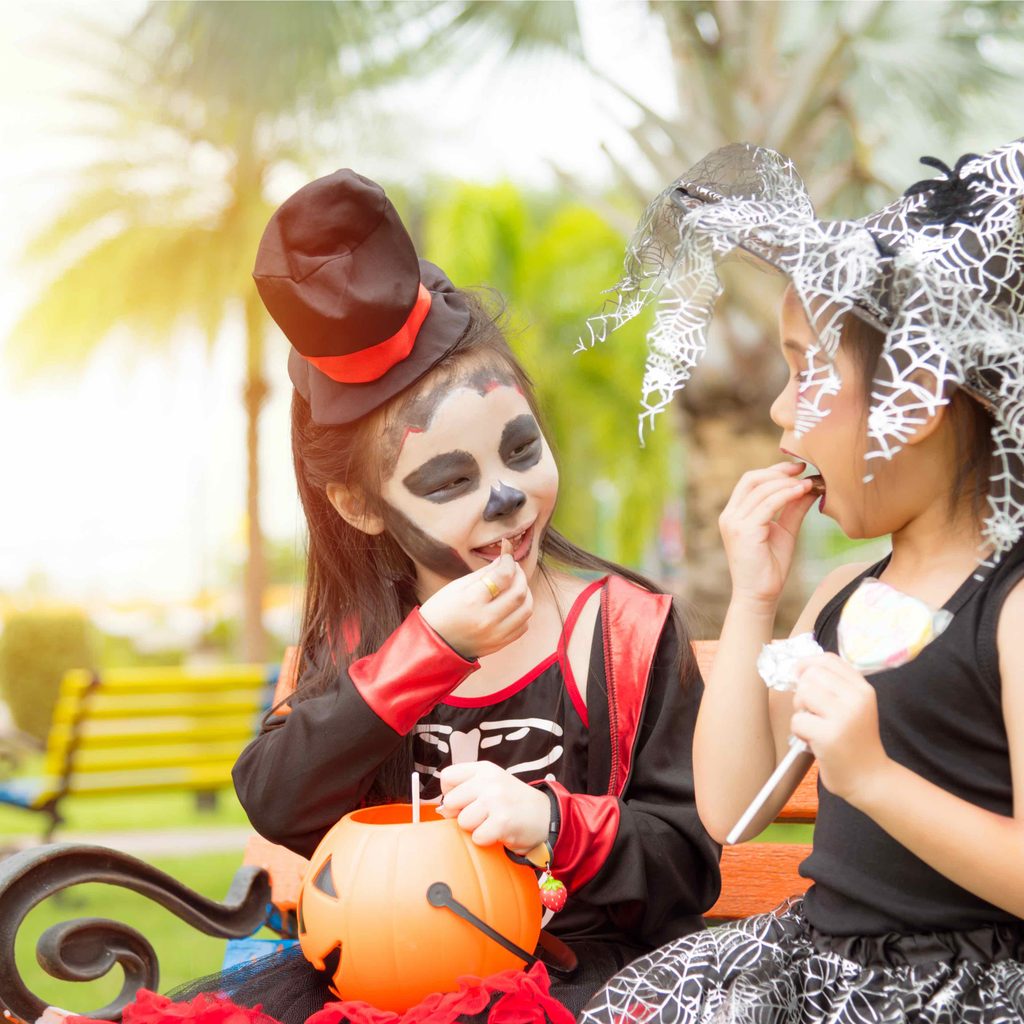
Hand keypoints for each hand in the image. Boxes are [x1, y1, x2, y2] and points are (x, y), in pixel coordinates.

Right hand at [420, 541, 532, 658]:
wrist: (432, 645)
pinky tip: (513, 605)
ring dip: (526, 593)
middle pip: (519, 593)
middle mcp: (487, 619)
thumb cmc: (440, 611)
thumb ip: (484, 573)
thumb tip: (504, 559)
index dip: (509, 562)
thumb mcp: (456, 587)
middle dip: (520, 575)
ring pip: (526, 610)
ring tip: (515, 586)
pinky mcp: (499, 644)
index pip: (503, 576)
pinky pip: (523, 626)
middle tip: (513, 568)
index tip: (507, 557)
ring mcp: (495, 635)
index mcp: (472, 601)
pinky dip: (522, 612)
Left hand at [437, 760, 550, 852]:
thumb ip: (467, 789)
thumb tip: (441, 809)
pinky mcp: (502, 821)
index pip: (447, 776)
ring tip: (491, 823)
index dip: (450, 793)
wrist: (546, 816)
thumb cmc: (513, 803)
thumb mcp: (492, 785)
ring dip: (475, 828)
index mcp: (484, 769)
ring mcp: (496, 799)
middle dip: (460, 814)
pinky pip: (477, 837)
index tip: (463, 801)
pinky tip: (498, 833)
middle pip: (450, 801)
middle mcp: (489, 780)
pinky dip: (485, 840)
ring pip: (462, 821)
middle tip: (480, 816)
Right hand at [718, 461, 818, 607]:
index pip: (750, 481)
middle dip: (779, 471)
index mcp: (734, 514)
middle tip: (804, 470)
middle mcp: (730, 516)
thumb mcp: (784, 531)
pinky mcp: (744, 531)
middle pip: (752, 479)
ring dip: (787, 483)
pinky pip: (767, 504)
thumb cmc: (770, 568)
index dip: (774, 470)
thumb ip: (792, 508)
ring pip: (761, 489)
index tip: (798, 468)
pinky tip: (803, 492)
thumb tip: (808, 486)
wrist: (760, 595)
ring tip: (809, 484)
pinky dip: (786, 494)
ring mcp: (734, 523)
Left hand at [790, 653, 890, 805]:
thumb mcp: (854, 706)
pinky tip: (813, 741)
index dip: (807, 664)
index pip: (828, 659)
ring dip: (800, 712)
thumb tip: (799, 668)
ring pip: (802, 694)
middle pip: (811, 676)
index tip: (800, 676)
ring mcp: (844, 716)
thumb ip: (834, 685)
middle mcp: (857, 698)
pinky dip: (799, 732)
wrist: (870, 778)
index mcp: (863, 688)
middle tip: (812, 712)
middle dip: (803, 692)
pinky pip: (797, 721)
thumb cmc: (855, 740)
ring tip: (814, 726)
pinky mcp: (829, 735)